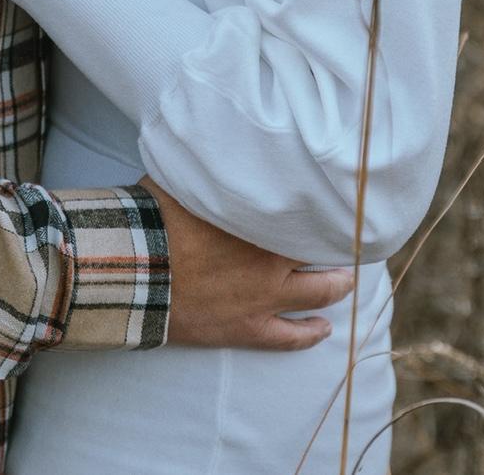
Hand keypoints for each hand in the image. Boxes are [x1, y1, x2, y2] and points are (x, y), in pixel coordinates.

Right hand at [141, 178, 353, 350]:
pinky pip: (289, 338)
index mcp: (261, 223)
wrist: (136, 272)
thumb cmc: (157, 220)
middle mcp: (272, 261)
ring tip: (345, 281)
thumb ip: (212, 171)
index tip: (335, 200)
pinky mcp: (246, 329)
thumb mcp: (187, 180)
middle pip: (320, 253)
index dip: (323, 209)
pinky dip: (310, 333)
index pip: (308, 214)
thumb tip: (219, 145)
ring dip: (335, 287)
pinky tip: (324, 328)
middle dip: (337, 248)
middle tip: (348, 240)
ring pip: (316, 295)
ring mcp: (263, 299)